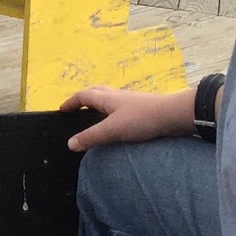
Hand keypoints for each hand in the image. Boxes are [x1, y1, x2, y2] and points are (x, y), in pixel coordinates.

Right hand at [58, 85, 192, 151]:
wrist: (174, 115)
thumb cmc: (141, 119)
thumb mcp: (113, 130)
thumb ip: (91, 137)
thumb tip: (70, 144)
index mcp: (106, 98)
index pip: (83, 96)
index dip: (71, 102)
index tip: (62, 110)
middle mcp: (116, 96)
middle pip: (95, 92)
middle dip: (83, 99)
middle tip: (76, 109)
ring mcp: (130, 101)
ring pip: (108, 98)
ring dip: (97, 104)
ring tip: (93, 116)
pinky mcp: (141, 109)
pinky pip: (119, 107)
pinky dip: (110, 111)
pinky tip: (116, 122)